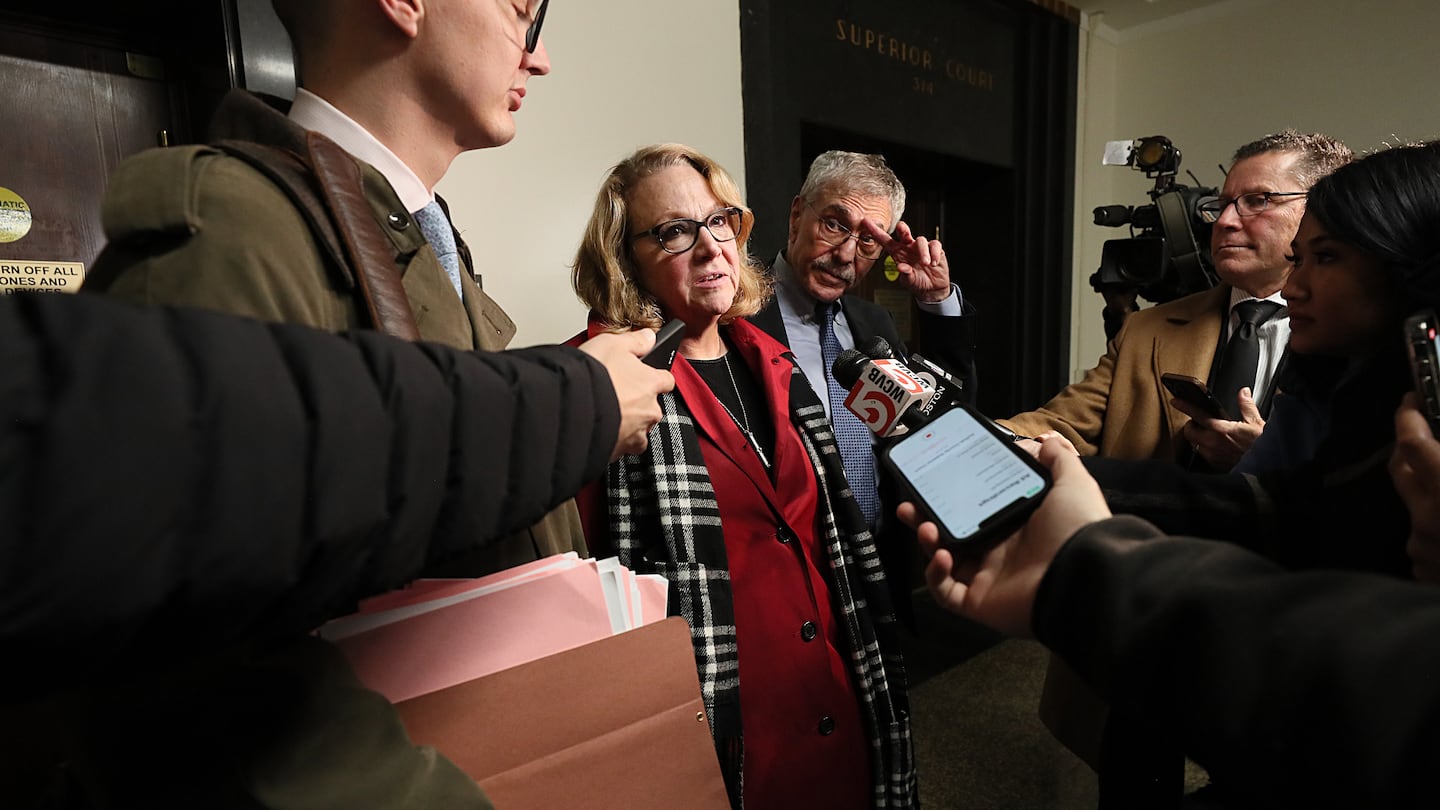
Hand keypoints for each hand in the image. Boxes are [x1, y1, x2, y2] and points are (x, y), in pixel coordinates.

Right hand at [578, 329, 673, 459]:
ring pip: (639, 429)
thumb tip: (649, 337)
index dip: (656, 377)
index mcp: (651, 384)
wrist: (571, 410)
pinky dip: (615, 440)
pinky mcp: (620, 451)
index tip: (646, 376)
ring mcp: (636, 433)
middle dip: (638, 403)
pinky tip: (599, 429)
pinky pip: (622, 446)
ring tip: (605, 413)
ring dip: (627, 422)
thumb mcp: (613, 343)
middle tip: (615, 394)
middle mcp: (649, 410)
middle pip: (652, 406)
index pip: (666, 380)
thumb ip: (635, 340)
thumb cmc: (593, 377)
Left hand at [859, 219, 951, 303]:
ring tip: (925, 264)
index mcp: (898, 253)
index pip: (885, 240)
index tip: (866, 222)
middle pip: (903, 232)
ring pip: (921, 240)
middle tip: (902, 230)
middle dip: (902, 229)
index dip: (876, 232)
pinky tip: (934, 263)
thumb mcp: (908, 281)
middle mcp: (908, 247)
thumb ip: (905, 275)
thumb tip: (901, 267)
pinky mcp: (934, 249)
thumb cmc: (917, 282)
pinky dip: (934, 254)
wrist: (932, 288)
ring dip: (923, 252)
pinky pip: (934, 245)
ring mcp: (921, 247)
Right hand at [898, 436, 1111, 637]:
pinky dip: (935, 575)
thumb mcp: (1072, 483)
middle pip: (950, 534)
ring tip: (923, 526)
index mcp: (1015, 525)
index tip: (935, 479)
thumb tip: (1042, 442)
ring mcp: (986, 578)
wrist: (1085, 575)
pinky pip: (945, 592)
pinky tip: (940, 556)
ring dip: (926, 541)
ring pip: (942, 561)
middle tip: (910, 504)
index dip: (953, 495)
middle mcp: (998, 551)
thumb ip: (1058, 460)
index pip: (974, 509)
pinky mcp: (977, 602)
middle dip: (925, 518)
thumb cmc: (1077, 528)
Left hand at [1178, 387, 1264, 469]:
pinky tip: (1215, 447)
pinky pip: (1203, 455)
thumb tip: (1243, 392)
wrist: (1266, 466)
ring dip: (1198, 438)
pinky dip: (1205, 449)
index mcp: (1221, 429)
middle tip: (1198, 423)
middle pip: (1189, 432)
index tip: (1176, 401)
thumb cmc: (1262, 445)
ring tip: (1209, 435)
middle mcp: (1213, 443)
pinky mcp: (1214, 465)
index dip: (1184, 406)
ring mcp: (1212, 455)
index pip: (1197, 415)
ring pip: (1195, 445)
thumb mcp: (1256, 422)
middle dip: (1191, 426)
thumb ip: (1246, 405)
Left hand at [1390, 393, 1439, 582]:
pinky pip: (1426, 543)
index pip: (1412, 440)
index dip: (1408, 415)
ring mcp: (1422, 549)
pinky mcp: (1423, 575)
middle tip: (1424, 431)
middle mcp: (1427, 516)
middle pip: (1401, 468)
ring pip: (1415, 507)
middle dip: (1408, 445)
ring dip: (1430, 493)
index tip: (1411, 399)